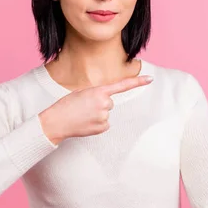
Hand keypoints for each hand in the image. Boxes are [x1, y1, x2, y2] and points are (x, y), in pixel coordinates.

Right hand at [38, 75, 153, 143]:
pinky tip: (86, 123)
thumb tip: (107, 102)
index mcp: (99, 91)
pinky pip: (104, 123)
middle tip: (84, 107)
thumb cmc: (67, 105)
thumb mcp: (82, 93)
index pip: (122, 85)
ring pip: (106, 113)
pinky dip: (97, 124)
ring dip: (97, 114)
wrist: (56, 121)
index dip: (138, 82)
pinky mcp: (103, 127)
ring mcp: (104, 116)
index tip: (150, 79)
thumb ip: (97, 94)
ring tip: (83, 115)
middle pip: (110, 102)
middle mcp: (104, 103)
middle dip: (99, 104)